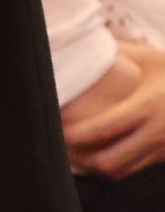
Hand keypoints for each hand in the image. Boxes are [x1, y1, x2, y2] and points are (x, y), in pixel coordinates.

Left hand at [65, 39, 164, 179]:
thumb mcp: (150, 57)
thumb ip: (117, 52)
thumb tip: (80, 40)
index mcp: (148, 106)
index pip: (105, 128)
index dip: (78, 134)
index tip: (57, 131)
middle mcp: (157, 132)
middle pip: (111, 162)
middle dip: (85, 159)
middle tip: (62, 146)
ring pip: (124, 171)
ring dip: (100, 165)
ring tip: (77, 152)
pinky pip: (137, 169)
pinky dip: (118, 166)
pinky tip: (102, 152)